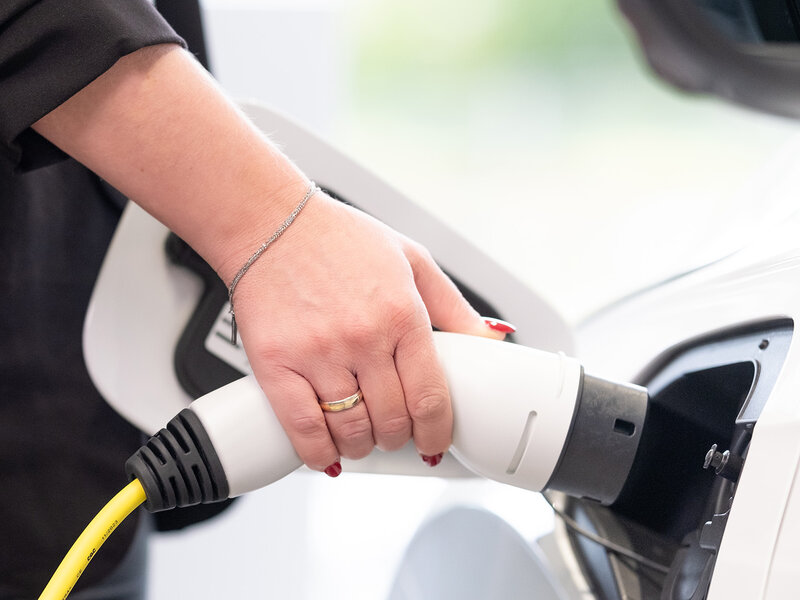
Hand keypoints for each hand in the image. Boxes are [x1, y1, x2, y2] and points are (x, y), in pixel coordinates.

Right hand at [228, 190, 504, 472]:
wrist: (271, 223)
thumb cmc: (340, 239)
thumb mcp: (412, 260)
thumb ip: (454, 308)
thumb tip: (492, 339)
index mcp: (401, 313)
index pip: (430, 395)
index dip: (437, 431)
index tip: (434, 441)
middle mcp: (363, 336)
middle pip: (393, 419)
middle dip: (399, 438)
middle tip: (394, 433)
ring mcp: (318, 352)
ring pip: (351, 430)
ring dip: (362, 447)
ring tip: (361, 438)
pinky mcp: (275, 363)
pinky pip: (302, 428)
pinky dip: (318, 453)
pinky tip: (326, 452)